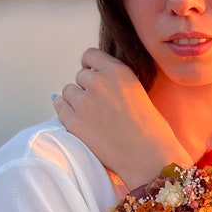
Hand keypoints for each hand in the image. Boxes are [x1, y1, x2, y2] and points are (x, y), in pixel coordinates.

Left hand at [53, 49, 190, 188]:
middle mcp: (98, 82)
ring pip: (68, 91)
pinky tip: (76, 118)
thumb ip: (116, 82)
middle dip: (87, 87)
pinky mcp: (74, 122)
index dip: (90, 65)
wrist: (149, 156)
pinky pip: (60, 107)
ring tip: (90, 114)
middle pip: (80, 75)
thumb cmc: (151, 129)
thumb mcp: (137, 91)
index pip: (90, 55)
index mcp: (118, 71)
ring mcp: (84, 102)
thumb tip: (93, 80)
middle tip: (98, 103)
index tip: (91, 73)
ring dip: (75, 99)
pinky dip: (66, 110)